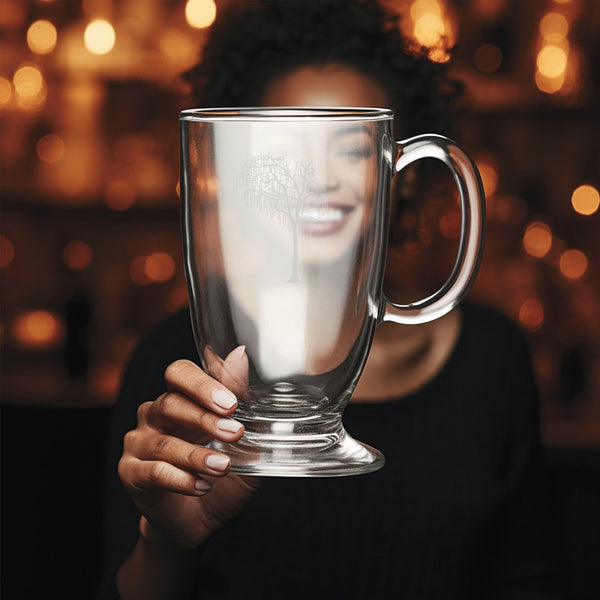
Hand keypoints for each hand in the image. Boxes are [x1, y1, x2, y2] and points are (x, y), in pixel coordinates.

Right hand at [118, 347, 260, 550]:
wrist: (197, 523)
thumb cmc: (220, 475)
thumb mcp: (243, 443)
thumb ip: (245, 405)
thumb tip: (242, 358)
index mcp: (180, 399)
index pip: (180, 373)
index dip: (202, 384)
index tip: (231, 403)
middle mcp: (154, 415)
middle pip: (170, 403)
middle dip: (205, 418)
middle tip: (234, 432)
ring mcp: (139, 443)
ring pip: (164, 443)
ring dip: (197, 456)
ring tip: (224, 466)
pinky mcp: (130, 473)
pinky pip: (153, 472)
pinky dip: (181, 480)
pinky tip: (203, 486)